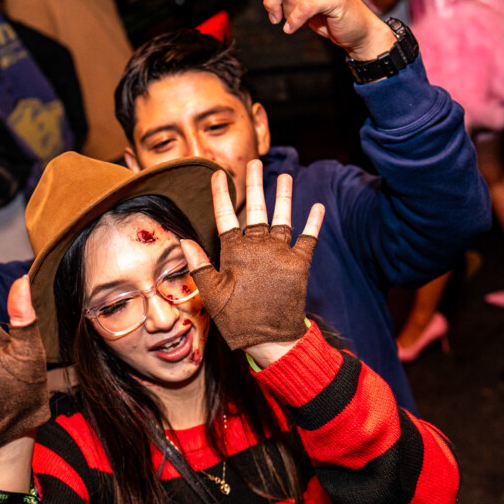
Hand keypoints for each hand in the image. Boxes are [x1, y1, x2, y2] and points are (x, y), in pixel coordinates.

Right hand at [180, 160, 324, 353]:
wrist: (271, 339)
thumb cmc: (237, 318)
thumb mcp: (211, 294)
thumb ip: (200, 265)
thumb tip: (185, 241)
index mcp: (235, 252)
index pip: (224, 216)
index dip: (220, 195)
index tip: (218, 175)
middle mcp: (259, 246)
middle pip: (256, 209)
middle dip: (255, 184)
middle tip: (255, 163)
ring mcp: (281, 253)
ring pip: (282, 217)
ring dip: (284, 196)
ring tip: (285, 176)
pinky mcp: (300, 264)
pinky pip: (309, 238)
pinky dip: (314, 223)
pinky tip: (318, 207)